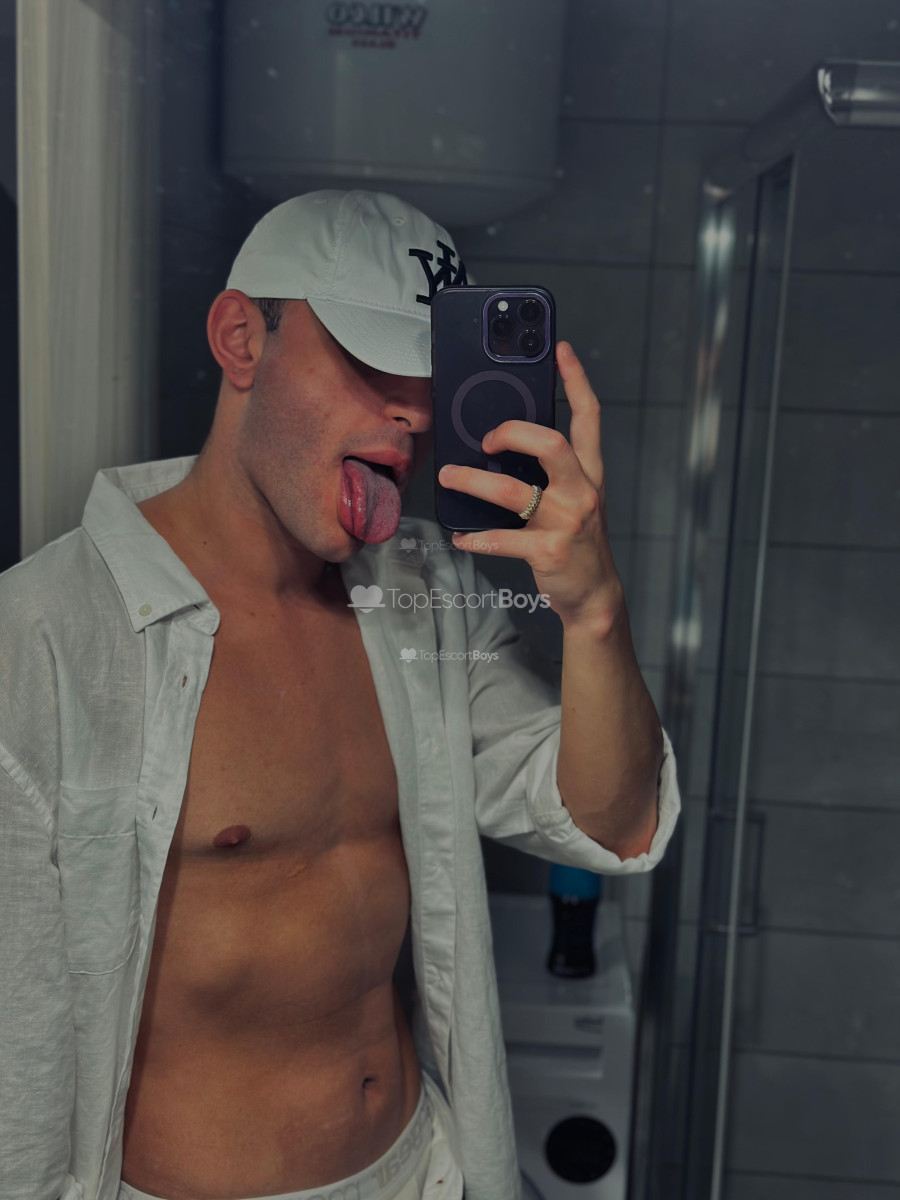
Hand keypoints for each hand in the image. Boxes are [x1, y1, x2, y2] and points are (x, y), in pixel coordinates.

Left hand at [438, 340, 623, 629]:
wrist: (594, 594)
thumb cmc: (575, 540)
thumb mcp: (573, 499)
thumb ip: (549, 472)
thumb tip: (500, 445)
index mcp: (589, 472)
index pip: (588, 417)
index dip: (575, 380)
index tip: (559, 349)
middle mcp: (582, 491)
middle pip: (551, 444)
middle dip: (513, 432)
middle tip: (486, 438)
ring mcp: (567, 522)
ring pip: (513, 492)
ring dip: (473, 482)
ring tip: (448, 477)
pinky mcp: (549, 552)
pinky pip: (502, 540)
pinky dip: (475, 537)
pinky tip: (460, 536)